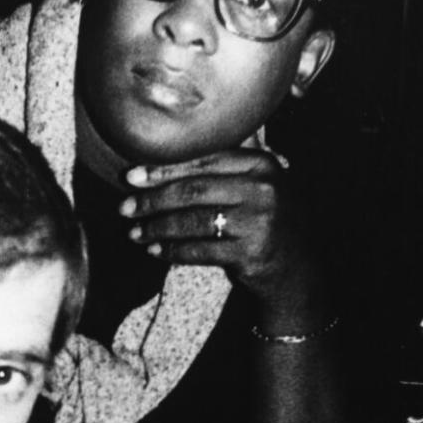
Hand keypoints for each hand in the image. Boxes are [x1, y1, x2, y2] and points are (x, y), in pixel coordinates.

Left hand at [120, 151, 326, 326]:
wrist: (297, 269)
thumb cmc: (266, 222)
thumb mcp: (259, 185)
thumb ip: (227, 165)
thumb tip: (169, 153)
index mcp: (262, 164)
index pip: (203, 161)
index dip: (164, 169)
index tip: (132, 176)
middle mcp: (263, 189)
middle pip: (194, 191)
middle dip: (153, 200)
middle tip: (125, 208)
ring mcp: (258, 222)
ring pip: (193, 222)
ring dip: (157, 227)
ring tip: (134, 232)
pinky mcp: (250, 253)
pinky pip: (200, 250)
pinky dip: (173, 250)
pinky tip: (154, 249)